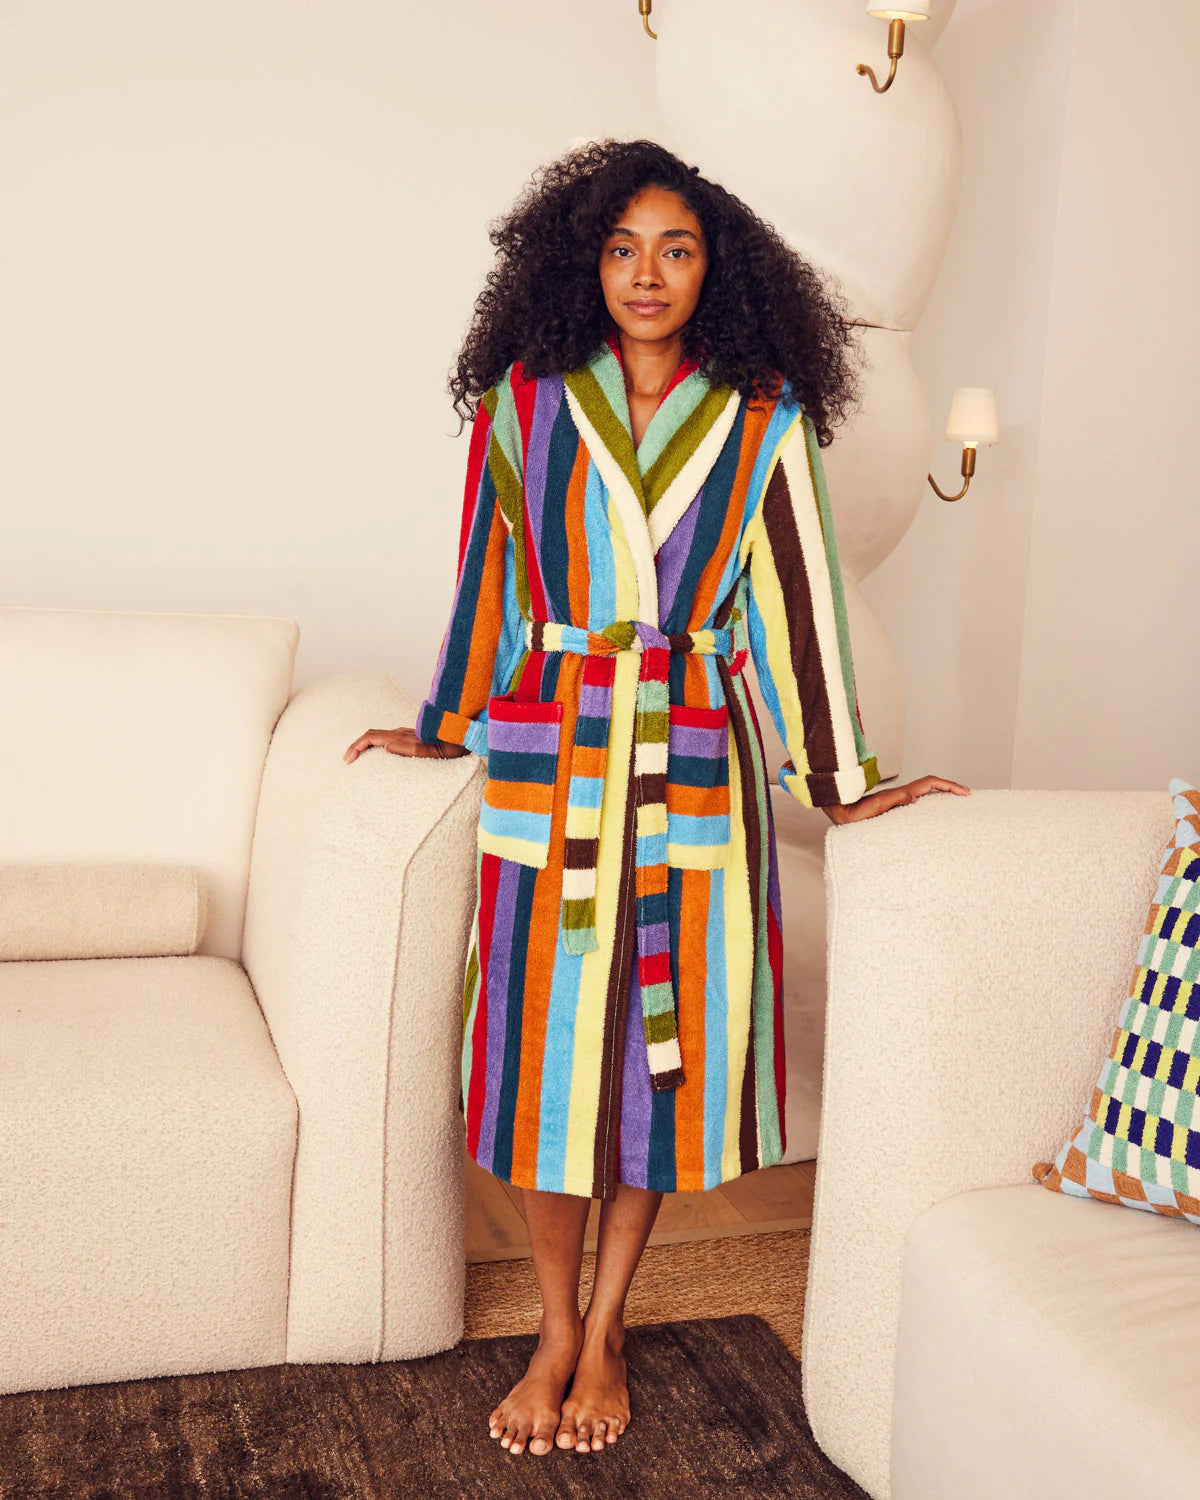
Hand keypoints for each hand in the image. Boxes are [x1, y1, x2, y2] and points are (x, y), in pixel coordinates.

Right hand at [342, 726, 469, 763]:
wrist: (466, 736)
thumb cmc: (452, 746)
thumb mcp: (434, 751)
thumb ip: (411, 749)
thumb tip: (386, 747)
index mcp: (404, 736)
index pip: (371, 737)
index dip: (356, 746)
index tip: (348, 760)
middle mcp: (403, 732)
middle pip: (371, 735)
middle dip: (355, 746)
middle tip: (346, 760)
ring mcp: (408, 733)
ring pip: (379, 736)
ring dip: (364, 745)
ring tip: (357, 758)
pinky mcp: (413, 737)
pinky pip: (388, 739)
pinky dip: (375, 745)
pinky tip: (377, 755)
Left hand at [823, 774, 970, 823]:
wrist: (839, 810)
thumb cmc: (853, 813)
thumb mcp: (873, 808)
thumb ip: (892, 801)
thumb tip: (913, 796)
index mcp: (900, 794)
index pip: (930, 784)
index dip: (948, 785)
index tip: (964, 792)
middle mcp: (901, 794)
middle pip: (931, 784)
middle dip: (950, 787)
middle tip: (967, 794)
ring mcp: (898, 798)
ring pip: (925, 790)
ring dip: (942, 792)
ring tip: (956, 800)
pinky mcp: (893, 805)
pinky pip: (918, 799)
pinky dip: (930, 799)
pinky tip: (933, 809)